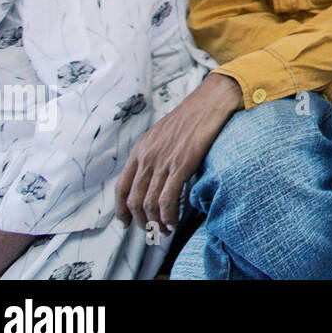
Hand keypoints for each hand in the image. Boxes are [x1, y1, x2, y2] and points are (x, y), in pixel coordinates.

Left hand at [115, 72, 240, 235]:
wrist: (210, 101)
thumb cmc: (192, 116)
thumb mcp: (163, 133)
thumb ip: (154, 153)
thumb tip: (155, 174)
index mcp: (140, 150)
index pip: (121, 187)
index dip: (121, 210)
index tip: (126, 222)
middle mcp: (146, 157)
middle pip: (134, 200)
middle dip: (141, 222)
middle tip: (151, 231)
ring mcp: (162, 161)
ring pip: (149, 203)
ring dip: (156, 223)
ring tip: (165, 231)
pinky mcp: (180, 165)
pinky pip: (167, 199)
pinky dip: (169, 215)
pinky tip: (174, 221)